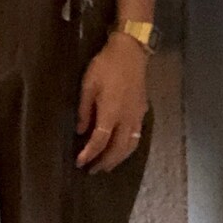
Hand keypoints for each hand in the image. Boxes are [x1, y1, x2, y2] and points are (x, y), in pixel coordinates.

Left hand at [75, 32, 149, 172]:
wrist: (130, 52)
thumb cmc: (105, 65)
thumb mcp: (88, 85)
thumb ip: (84, 110)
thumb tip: (80, 131)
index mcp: (111, 111)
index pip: (100, 140)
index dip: (90, 154)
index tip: (80, 163)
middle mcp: (127, 118)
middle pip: (118, 148)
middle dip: (105, 162)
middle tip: (92, 170)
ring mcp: (137, 115)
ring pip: (130, 145)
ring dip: (118, 159)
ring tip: (106, 165)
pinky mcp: (142, 111)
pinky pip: (137, 137)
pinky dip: (128, 148)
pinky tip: (121, 149)